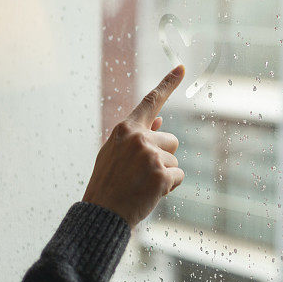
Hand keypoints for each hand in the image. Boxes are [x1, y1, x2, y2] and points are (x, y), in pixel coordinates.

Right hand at [81, 65, 185, 228]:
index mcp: (125, 129)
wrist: (101, 214)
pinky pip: (178, 177)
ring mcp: (150, 155)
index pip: (150, 101)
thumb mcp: (115, 153)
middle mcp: (139, 138)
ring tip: (142, 184)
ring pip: (175, 160)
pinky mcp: (161, 174)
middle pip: (171, 140)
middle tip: (141, 174)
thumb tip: (161, 121)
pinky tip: (150, 193)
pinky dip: (169, 187)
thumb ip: (137, 136)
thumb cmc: (108, 183)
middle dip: (163, 157)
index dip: (168, 83)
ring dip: (164, 174)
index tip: (182, 68)